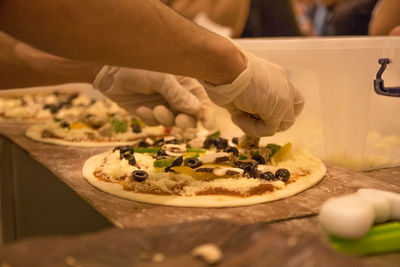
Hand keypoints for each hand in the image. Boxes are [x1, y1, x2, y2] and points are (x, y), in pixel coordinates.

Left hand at [93, 66, 213, 128]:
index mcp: (186, 86)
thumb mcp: (161, 79)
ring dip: (165, 119)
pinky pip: (154, 124)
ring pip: (172, 123)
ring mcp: (163, 107)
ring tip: (155, 109)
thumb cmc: (140, 68)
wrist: (110, 72)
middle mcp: (177, 98)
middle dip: (185, 121)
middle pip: (190, 117)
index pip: (202, 103)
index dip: (207, 115)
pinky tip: (140, 109)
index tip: (207, 125)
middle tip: (180, 120)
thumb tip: (197, 110)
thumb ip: (178, 95)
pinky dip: (149, 118)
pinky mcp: (149, 114)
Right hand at [201, 46, 304, 136]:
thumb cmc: (225, 71)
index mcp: (276, 76)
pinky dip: (251, 128)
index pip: (290, 97)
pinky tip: (237, 117)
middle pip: (291, 114)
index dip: (277, 111)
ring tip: (239, 117)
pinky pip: (269, 129)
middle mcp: (284, 85)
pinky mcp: (278, 110)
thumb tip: (241, 114)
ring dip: (259, 126)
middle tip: (249, 118)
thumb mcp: (241, 87)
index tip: (256, 113)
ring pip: (281, 124)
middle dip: (271, 122)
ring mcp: (284, 98)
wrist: (225, 66)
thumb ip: (248, 101)